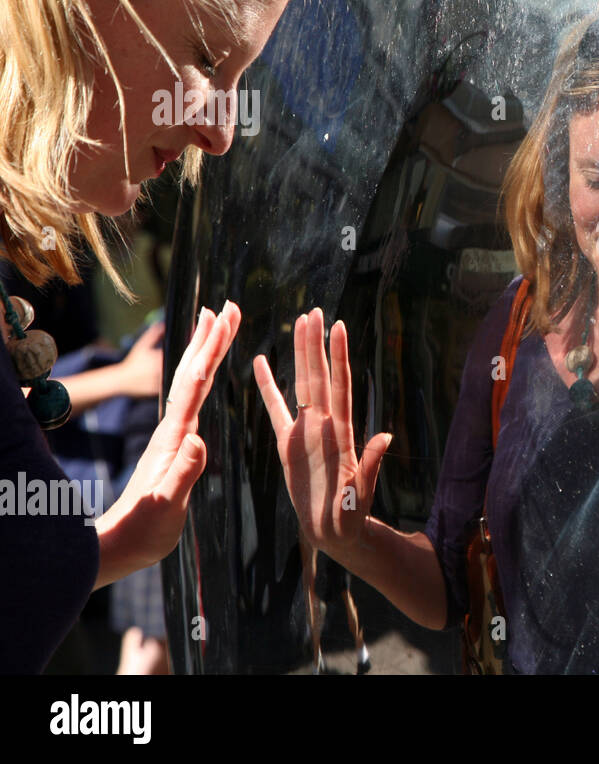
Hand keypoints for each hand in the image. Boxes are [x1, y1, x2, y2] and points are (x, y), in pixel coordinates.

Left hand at [95, 302, 240, 585]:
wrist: (118, 546)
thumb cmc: (143, 531)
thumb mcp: (166, 506)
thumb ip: (182, 473)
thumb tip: (199, 439)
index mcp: (174, 438)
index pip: (195, 384)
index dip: (210, 350)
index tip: (224, 320)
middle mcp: (172, 430)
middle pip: (191, 373)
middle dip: (210, 338)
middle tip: (226, 306)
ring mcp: (172, 437)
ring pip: (190, 382)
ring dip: (204, 351)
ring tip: (216, 323)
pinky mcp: (174, 447)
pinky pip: (192, 400)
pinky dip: (201, 377)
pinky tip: (207, 373)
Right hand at [254, 308, 390, 560]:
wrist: (336, 531)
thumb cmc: (352, 514)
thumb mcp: (362, 493)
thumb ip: (370, 466)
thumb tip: (385, 438)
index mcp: (341, 434)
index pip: (340, 386)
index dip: (339, 358)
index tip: (339, 328)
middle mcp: (324, 426)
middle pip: (319, 377)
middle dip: (316, 345)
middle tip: (314, 312)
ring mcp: (306, 433)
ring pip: (301, 386)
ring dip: (299, 356)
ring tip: (298, 324)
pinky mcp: (288, 445)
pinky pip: (275, 411)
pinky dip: (268, 387)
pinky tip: (260, 363)